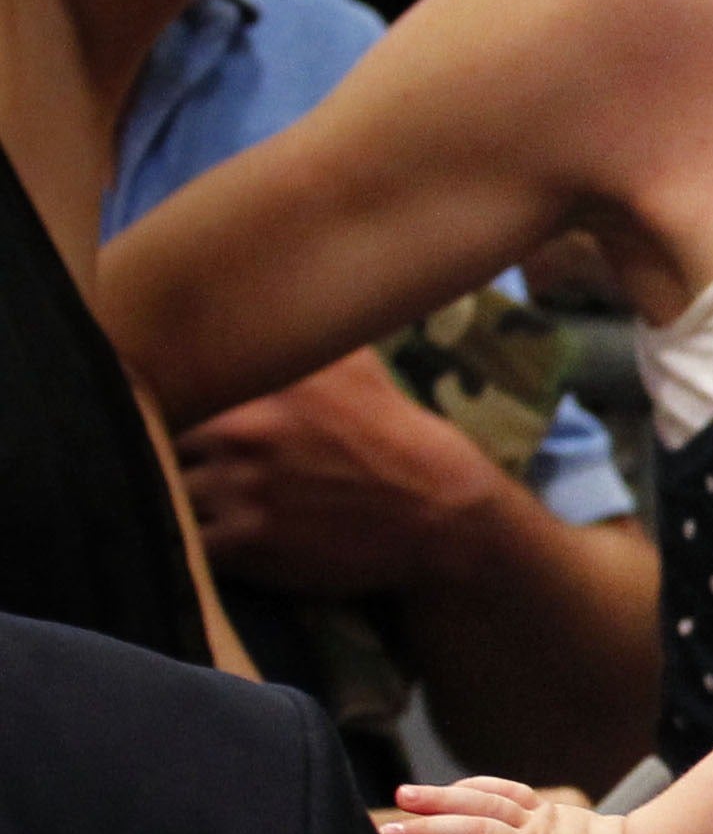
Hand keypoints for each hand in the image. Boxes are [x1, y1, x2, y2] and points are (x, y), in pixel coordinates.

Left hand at [177, 347, 508, 598]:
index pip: (165, 377)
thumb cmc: (393, 434)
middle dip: (161, 444)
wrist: (438, 509)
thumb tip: (264, 290)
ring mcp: (242, 488)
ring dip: (175, 495)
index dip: (155, 392)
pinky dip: (192, 542)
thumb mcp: (353, 363)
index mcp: (260, 379)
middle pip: (155, 435)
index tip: (163, 402)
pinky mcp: (248, 543)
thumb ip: (298, 329)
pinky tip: (215, 534)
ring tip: (195, 496)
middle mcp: (244, 428)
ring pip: (166, 491)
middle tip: (178, 454)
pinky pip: (187, 542)